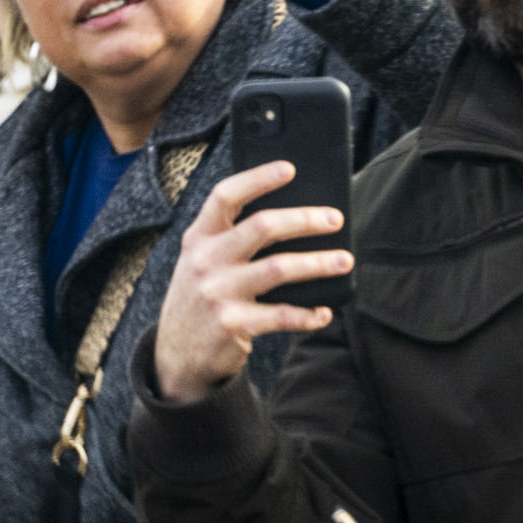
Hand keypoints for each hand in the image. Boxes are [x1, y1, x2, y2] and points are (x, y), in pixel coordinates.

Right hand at [152, 160, 350, 403]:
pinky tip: (325, 312)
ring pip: (280, 268)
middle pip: (263, 227)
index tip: (290, 168)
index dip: (258, 178)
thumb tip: (295, 218)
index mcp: (199, 237)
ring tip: (345, 261)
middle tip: (335, 219)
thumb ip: (231, 239)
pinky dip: (309, 315)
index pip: (225, 195)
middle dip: (305, 219)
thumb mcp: (203, 262)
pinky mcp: (232, 324)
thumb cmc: (204, 296)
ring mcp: (217, 292)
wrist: (177, 353)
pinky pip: (282, 316)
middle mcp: (205, 260)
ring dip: (319, 263)